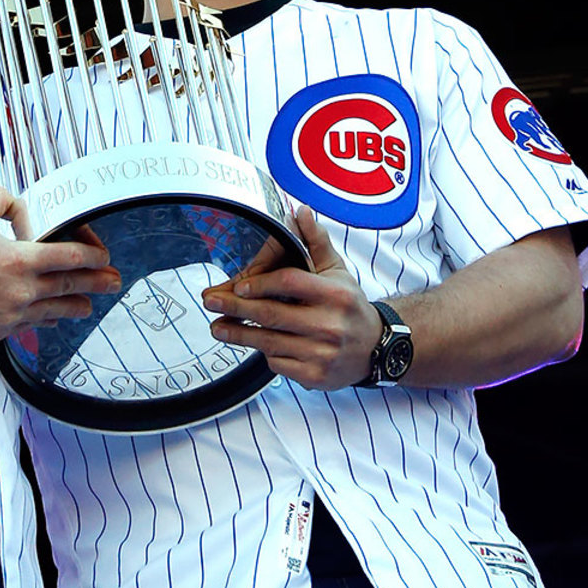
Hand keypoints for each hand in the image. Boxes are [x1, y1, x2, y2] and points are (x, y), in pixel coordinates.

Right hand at [0, 187, 121, 340]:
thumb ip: (5, 200)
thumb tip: (22, 210)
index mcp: (19, 259)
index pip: (70, 258)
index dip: (94, 257)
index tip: (105, 258)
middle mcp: (20, 290)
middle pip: (71, 288)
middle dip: (98, 284)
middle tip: (114, 282)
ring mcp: (9, 314)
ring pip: (54, 313)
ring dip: (75, 307)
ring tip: (88, 305)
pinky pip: (29, 325)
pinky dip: (43, 319)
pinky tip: (51, 317)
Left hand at [203, 206, 380, 390]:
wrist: (376, 348)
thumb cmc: (349, 306)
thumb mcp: (338, 271)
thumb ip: (315, 241)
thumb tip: (299, 212)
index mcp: (336, 294)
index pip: (290, 282)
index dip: (260, 283)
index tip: (238, 284)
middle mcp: (330, 324)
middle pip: (272, 314)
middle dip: (236, 307)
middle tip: (211, 302)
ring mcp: (322, 353)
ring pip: (269, 342)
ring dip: (238, 334)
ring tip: (217, 326)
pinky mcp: (315, 376)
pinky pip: (277, 363)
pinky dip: (263, 353)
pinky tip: (255, 345)